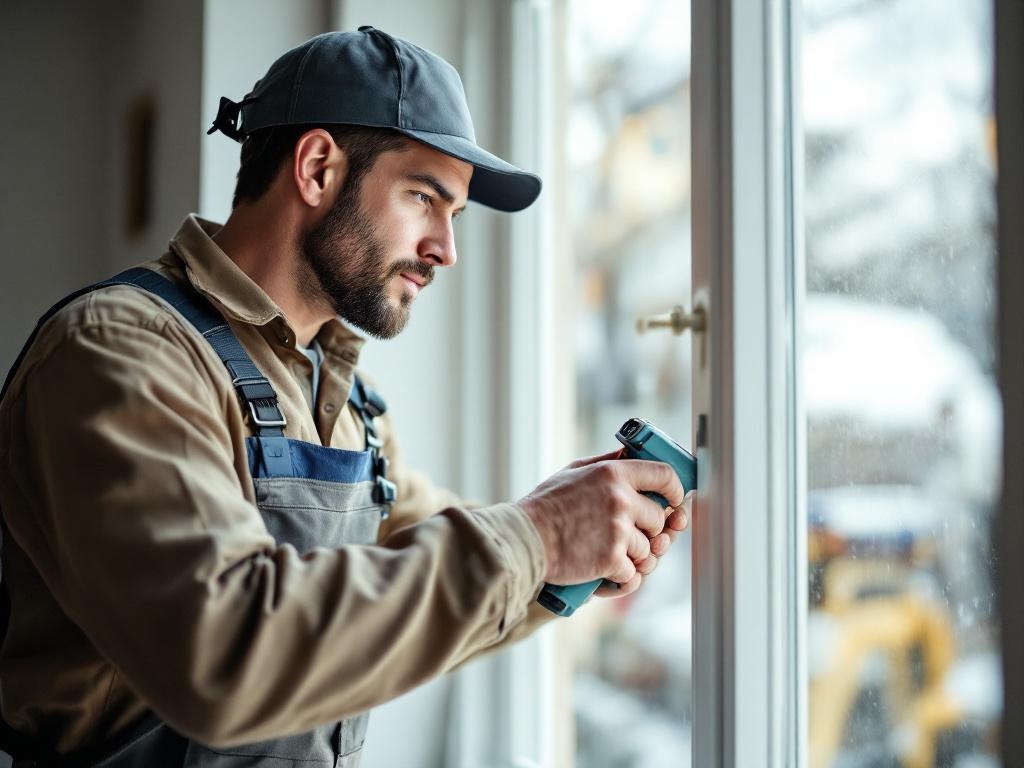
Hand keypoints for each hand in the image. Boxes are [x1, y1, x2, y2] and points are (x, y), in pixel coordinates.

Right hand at [519, 449, 686, 591]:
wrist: (524, 539)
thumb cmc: (547, 506)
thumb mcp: (575, 471)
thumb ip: (607, 463)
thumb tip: (631, 455)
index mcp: (613, 473)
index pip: (664, 475)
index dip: (675, 490)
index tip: (674, 501)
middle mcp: (620, 499)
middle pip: (659, 518)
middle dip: (647, 530)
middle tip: (624, 535)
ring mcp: (618, 530)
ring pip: (647, 549)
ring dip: (631, 557)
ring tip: (606, 554)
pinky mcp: (611, 559)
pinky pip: (633, 573)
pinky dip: (620, 579)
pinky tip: (604, 574)